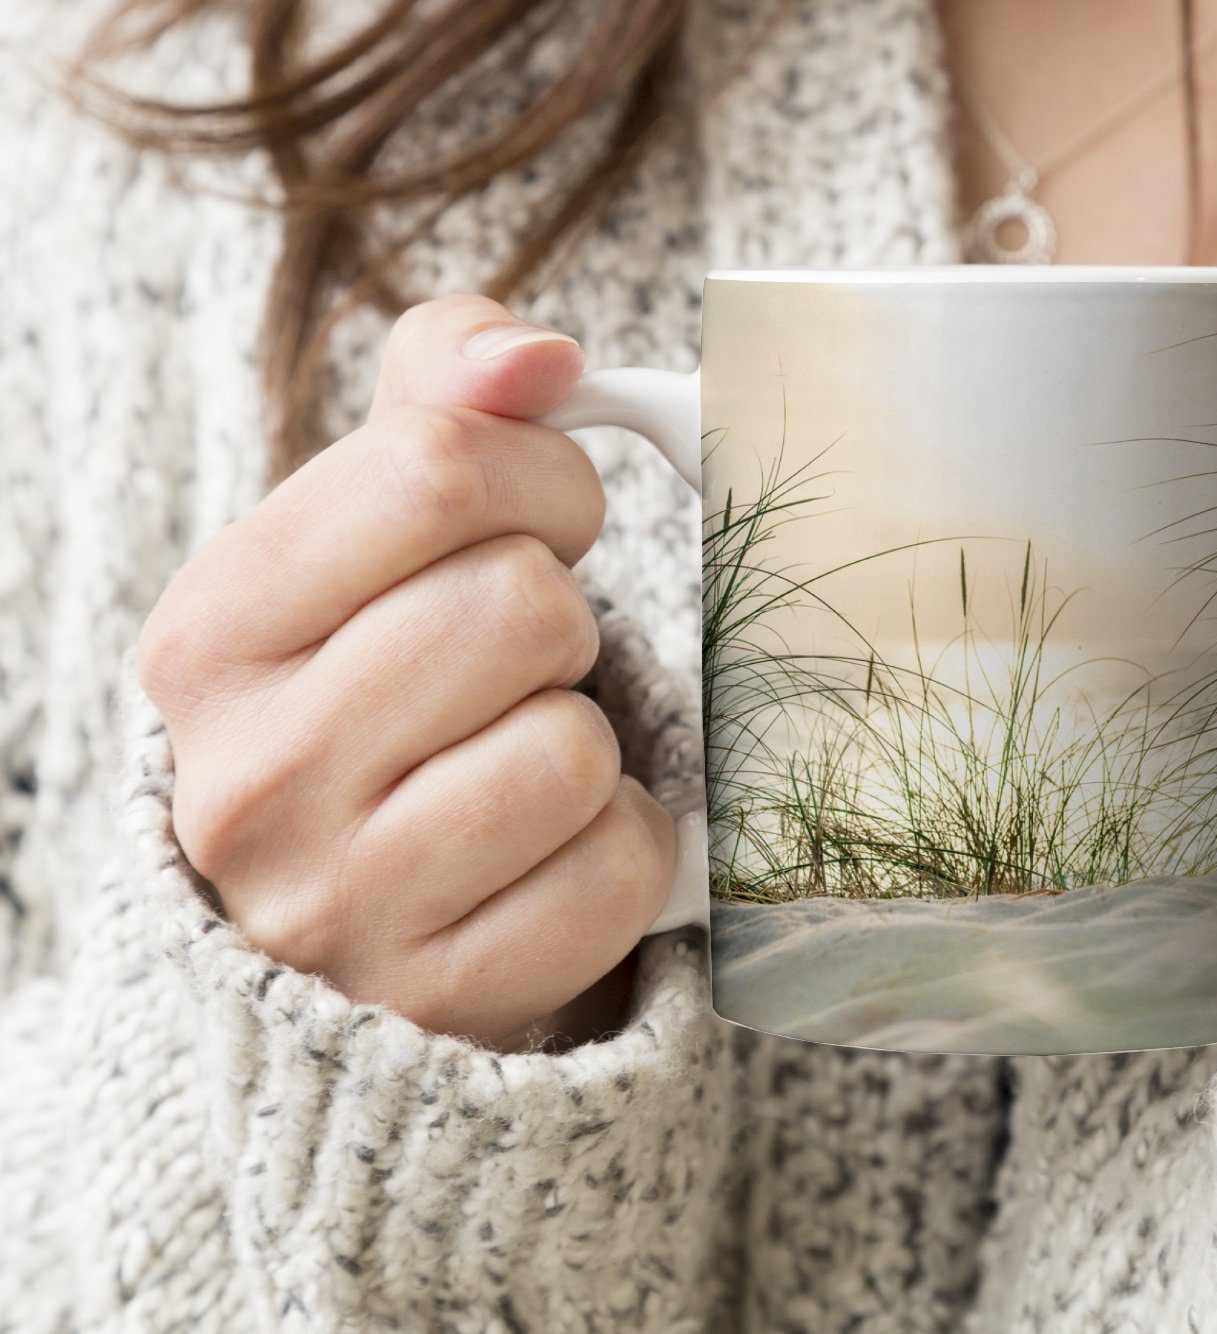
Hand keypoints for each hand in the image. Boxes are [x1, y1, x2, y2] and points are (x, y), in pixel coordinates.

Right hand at [137, 296, 677, 1051]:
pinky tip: (550, 846)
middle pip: (523, 606)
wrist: (354, 902)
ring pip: (571, 748)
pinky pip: (615, 869)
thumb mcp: (374, 521)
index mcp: (214, 629)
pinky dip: (618, 844)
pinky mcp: (444, 991)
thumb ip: (447, 389)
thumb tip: (541, 358)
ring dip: (586, 738)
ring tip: (516, 753)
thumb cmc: (387, 676)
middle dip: (559, 618)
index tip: (545, 523)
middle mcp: (249, 775)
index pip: (436, 470)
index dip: (542, 478)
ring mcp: (340, 903)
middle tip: (520, 662)